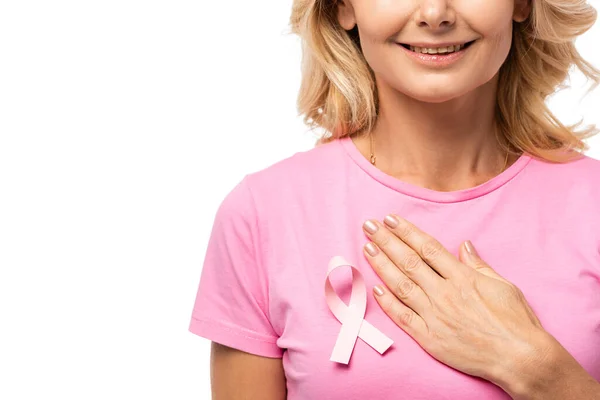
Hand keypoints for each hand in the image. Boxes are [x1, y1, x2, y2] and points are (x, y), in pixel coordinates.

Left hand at [361, 214, 548, 385]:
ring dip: (382, 265)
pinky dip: (388, 303)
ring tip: (367, 248)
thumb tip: (464, 245)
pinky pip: (403, 317)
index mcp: (463, 278)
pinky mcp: (430, 338)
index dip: (407, 232)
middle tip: (369, 226)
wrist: (520, 358)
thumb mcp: (503, 285)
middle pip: (409, 261)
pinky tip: (375, 288)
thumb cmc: (516, 321)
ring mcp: (435, 316)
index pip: (428, 248)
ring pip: (401, 285)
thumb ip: (479, 265)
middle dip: (387, 241)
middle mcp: (445, 293)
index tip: (391, 220)